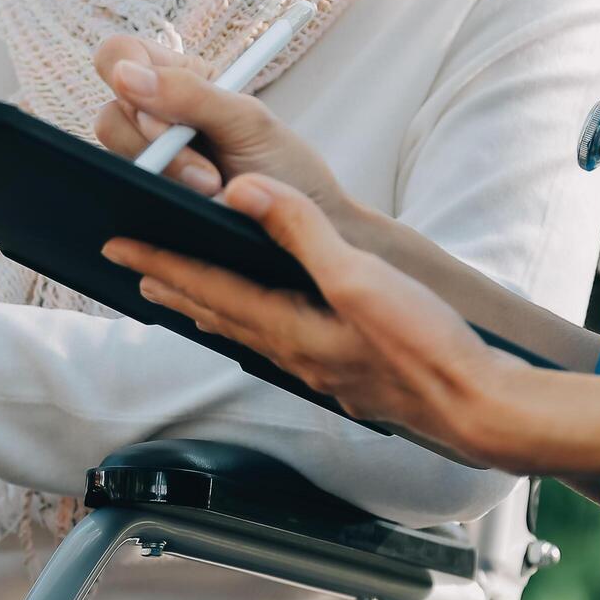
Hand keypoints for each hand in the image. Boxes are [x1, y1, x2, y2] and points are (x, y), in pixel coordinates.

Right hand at [92, 35, 352, 219]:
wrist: (302, 230)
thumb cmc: (284, 167)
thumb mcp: (248, 122)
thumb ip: (190, 93)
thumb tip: (124, 73)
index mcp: (180, 80)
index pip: (121, 55)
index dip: (125, 72)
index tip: (160, 109)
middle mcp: (157, 116)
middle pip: (111, 112)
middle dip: (157, 142)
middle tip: (207, 172)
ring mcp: (149, 159)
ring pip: (112, 154)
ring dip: (164, 173)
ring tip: (212, 190)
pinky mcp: (147, 195)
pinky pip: (124, 190)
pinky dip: (155, 197)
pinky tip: (189, 205)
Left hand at [103, 174, 535, 468]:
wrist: (480, 407)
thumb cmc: (428, 349)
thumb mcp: (361, 275)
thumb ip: (302, 230)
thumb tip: (243, 192)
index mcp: (291, 329)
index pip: (209, 289)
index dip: (162, 261)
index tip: (120, 245)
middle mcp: (296, 356)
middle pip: (219, 316)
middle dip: (174, 288)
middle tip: (135, 270)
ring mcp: (322, 371)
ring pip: (248, 334)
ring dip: (210, 311)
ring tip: (184, 298)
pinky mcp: (350, 376)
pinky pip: (281, 345)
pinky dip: (255, 325)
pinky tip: (268, 325)